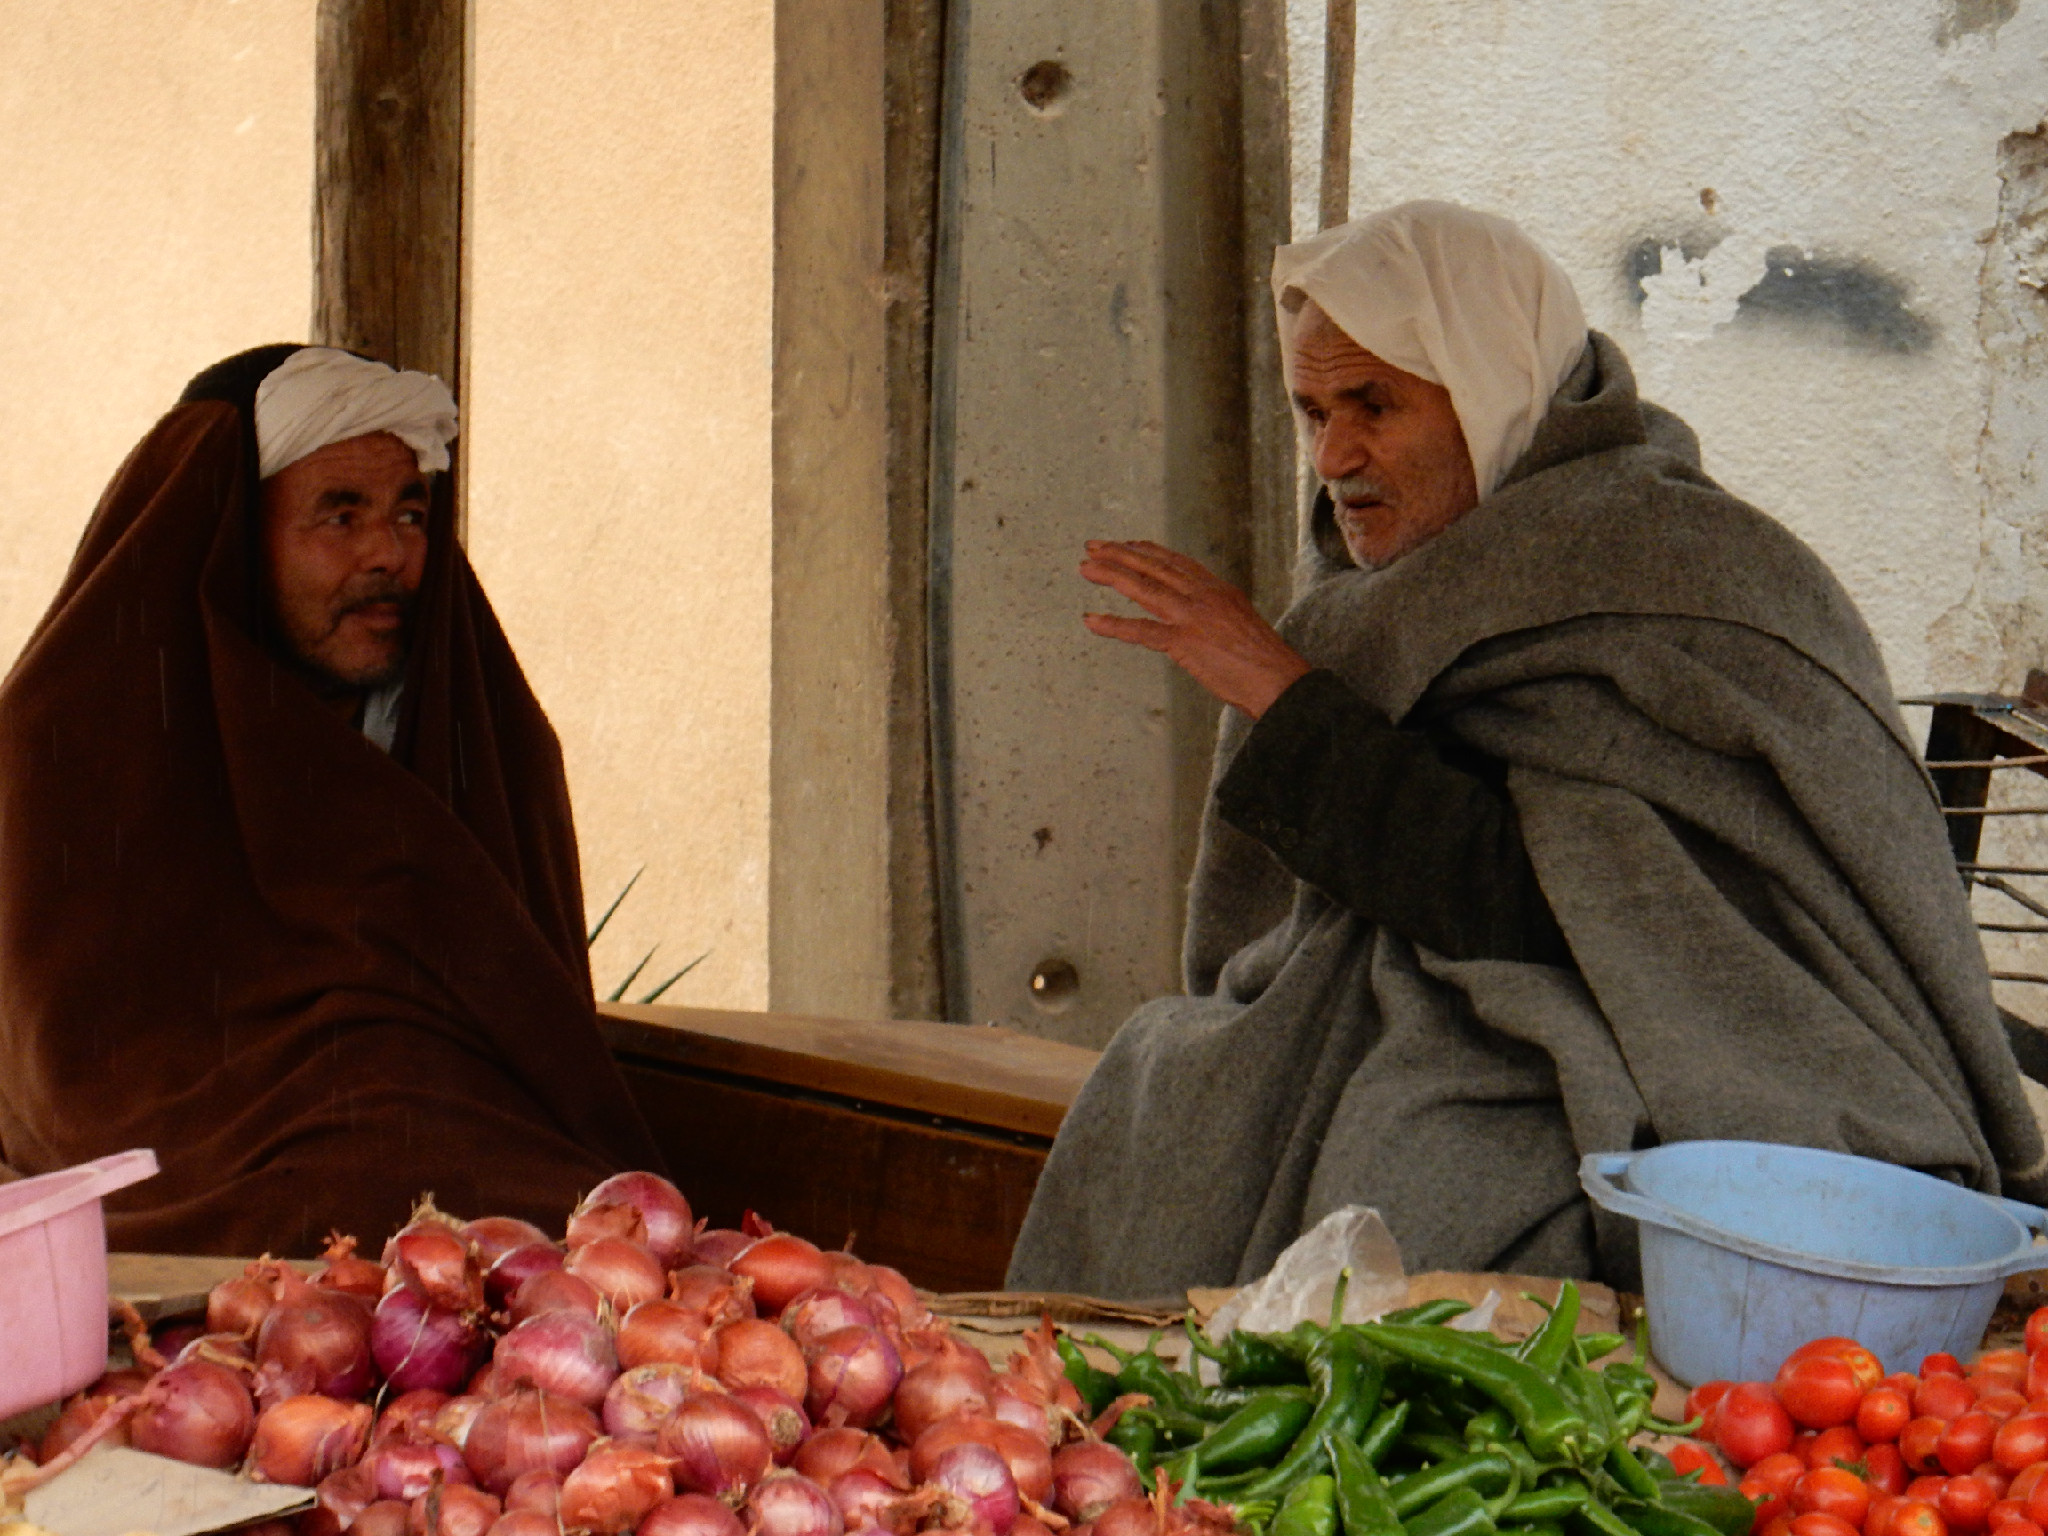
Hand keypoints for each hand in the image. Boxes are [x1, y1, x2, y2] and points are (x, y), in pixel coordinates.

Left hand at [1080, 539, 1311, 717]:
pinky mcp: (1185, 642)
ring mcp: (1193, 617)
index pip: (1178, 563)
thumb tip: (1200, 620)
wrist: (1281, 682)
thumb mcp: (1242, 625)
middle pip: (1155, 567)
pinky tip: (1091, 620)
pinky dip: (1114, 625)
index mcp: (1220, 590)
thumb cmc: (1266, 663)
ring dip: (1112, 575)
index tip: (1129, 543)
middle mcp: (1205, 596)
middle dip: (1121, 554)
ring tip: (1086, 568)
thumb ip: (1217, 616)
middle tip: (1094, 547)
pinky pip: (1141, 631)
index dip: (1150, 551)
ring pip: (1144, 589)